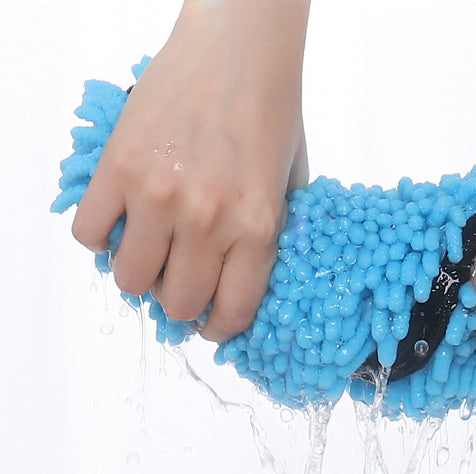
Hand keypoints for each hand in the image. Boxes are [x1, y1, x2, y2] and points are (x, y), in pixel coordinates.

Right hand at [72, 0, 309, 341]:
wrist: (239, 48)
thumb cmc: (271, 114)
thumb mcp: (291, 189)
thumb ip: (269, 243)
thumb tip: (241, 289)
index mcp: (257, 227)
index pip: (230, 312)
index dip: (217, 328)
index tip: (210, 322)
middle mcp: (207, 219)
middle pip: (177, 303)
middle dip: (180, 302)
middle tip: (181, 282)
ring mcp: (158, 193)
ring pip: (130, 280)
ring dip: (140, 275)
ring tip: (152, 251)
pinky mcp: (118, 166)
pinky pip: (89, 233)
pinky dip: (102, 237)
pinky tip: (123, 220)